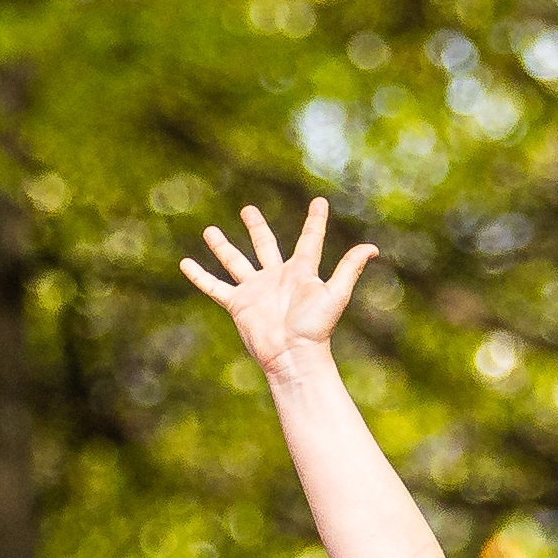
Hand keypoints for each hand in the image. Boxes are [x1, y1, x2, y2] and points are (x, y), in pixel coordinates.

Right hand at [180, 197, 375, 375]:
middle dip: (256, 227)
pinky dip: (200, 276)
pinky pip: (215, 287)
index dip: (316, 221)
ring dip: (222, 247)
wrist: (292, 355)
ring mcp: (256, 290)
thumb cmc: (315, 327)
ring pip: (235, 262)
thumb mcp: (335, 294)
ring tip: (209, 231)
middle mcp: (277, 277)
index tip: (320, 202)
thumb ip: (349, 269)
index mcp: (301, 272)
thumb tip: (372, 247)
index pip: (310, 240)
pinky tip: (185, 263)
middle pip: (264, 245)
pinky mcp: (238, 304)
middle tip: (248, 210)